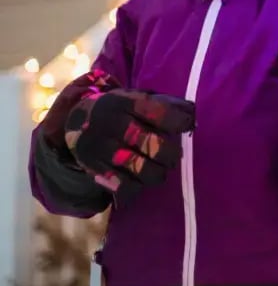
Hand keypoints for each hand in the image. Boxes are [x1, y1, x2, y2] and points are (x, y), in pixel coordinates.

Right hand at [45, 74, 194, 195]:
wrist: (76, 120)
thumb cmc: (122, 109)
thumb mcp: (139, 97)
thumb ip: (167, 104)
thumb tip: (194, 114)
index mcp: (126, 103)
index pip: (159, 113)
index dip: (179, 121)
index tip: (187, 126)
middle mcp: (111, 124)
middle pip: (150, 144)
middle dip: (170, 154)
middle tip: (175, 156)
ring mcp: (101, 147)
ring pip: (138, 167)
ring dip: (157, 173)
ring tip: (161, 171)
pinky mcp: (94, 167)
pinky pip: (121, 185)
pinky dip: (136, 188)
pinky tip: (141, 182)